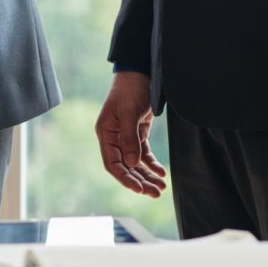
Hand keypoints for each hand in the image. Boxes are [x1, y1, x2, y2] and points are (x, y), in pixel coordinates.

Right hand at [95, 72, 166, 197]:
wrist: (140, 74)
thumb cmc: (130, 90)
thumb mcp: (129, 113)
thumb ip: (129, 139)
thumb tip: (131, 164)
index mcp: (106, 134)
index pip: (112, 163)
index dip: (124, 178)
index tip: (138, 189)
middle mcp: (113, 138)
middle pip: (125, 167)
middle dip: (140, 181)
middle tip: (156, 192)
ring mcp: (125, 137)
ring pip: (135, 163)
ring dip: (147, 175)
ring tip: (161, 187)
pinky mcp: (137, 133)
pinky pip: (143, 154)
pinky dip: (152, 163)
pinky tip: (161, 172)